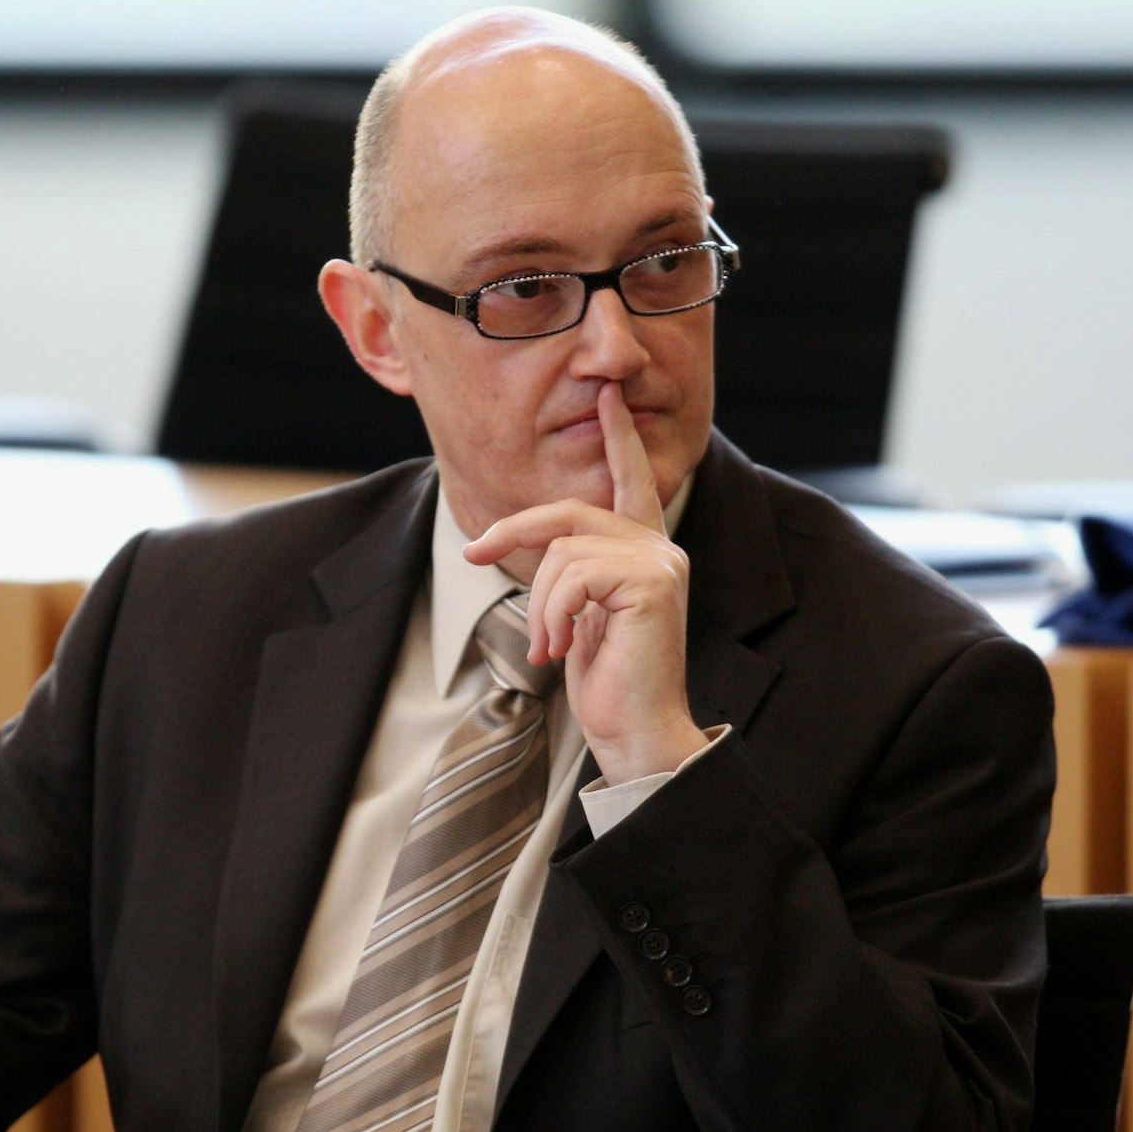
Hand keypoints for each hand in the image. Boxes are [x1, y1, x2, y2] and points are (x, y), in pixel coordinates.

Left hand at [463, 383, 708, 783]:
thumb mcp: (578, 617)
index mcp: (644, 552)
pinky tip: (560, 649)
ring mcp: (660, 563)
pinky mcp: (651, 583)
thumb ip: (570, 573)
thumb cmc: (608, 682)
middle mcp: (660, 548)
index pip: (631, 482)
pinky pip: (573, 576)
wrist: (636, 733)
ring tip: (549, 646)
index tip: (609, 398)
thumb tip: (533, 545)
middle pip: (570, 513)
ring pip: (563, 551)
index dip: (618, 439)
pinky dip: (552, 614)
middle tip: (472, 554)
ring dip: (539, 604)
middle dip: (513, 531)